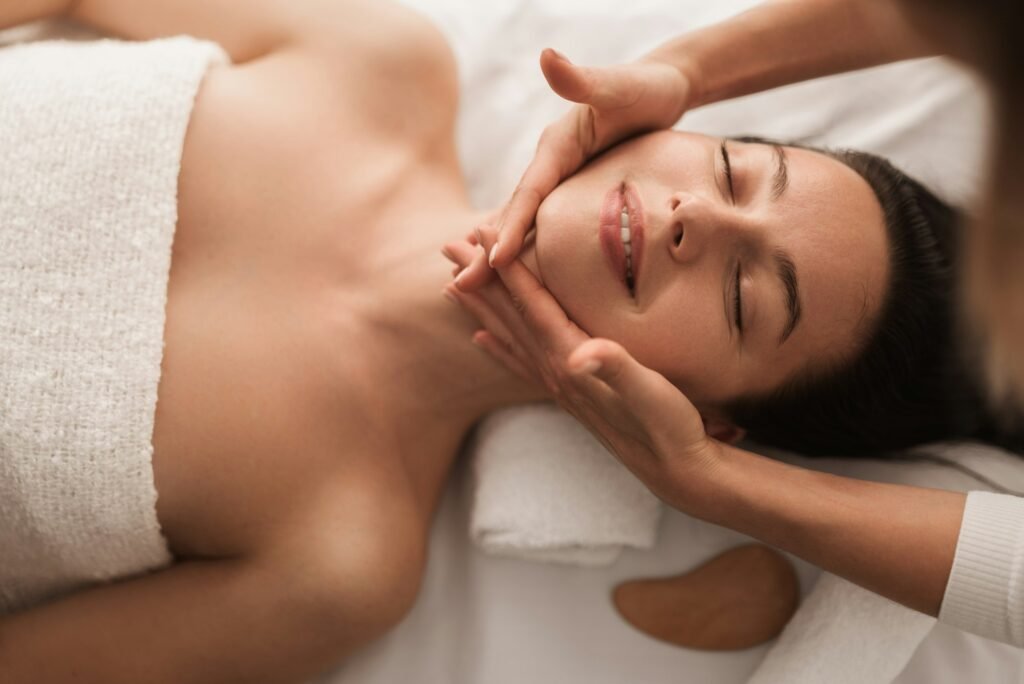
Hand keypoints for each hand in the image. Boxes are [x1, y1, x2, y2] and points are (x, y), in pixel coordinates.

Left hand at [443, 226, 721, 508]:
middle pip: (508, 316)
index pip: (530, 304)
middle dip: (479, 281)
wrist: (675, 469)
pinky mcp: (569, 395)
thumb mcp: (649, 391)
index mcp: (571, 358)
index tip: (480, 233)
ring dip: (481, 310)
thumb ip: (615, 368)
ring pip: (509, 337)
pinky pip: (522, 364)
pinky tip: (482, 341)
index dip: (505, 268)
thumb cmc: (667, 425)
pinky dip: (499, 348)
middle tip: (448, 246)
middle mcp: (556, 370)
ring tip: (451, 287)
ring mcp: (559, 384)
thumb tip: (582, 354)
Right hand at [455, 48, 691, 291]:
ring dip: (499, 254)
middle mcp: (550, 164)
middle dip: (487, 251)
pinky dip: (526, 248)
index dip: (511, 227)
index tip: (493, 259)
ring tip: (474, 287)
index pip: (529, 194)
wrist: (664, 86)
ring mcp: (559, 179)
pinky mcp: (571, 191)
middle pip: (514, 214)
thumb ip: (583, 79)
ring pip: (524, 223)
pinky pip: (545, 225)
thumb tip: (546, 56)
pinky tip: (518, 273)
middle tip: (460, 287)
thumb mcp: (618, 85)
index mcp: (555, 147)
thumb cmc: (647, 87)